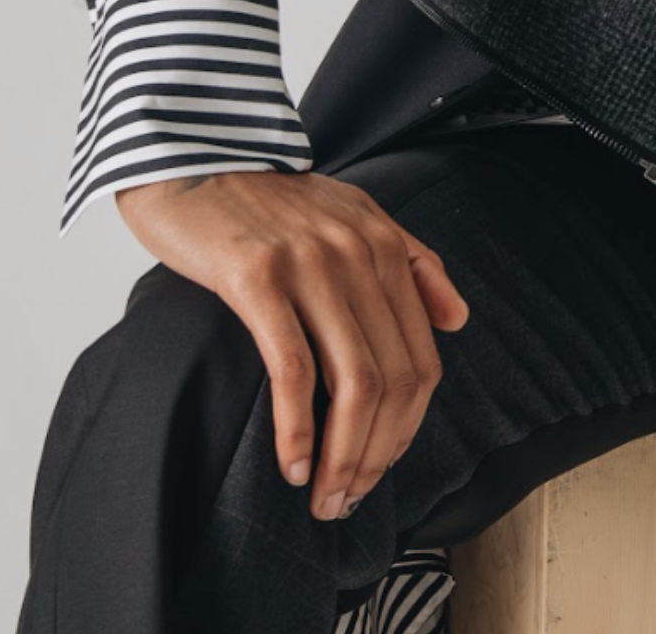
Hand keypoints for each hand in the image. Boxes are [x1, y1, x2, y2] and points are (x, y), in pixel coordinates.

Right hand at [115, 167, 469, 522]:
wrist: (197, 153)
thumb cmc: (271, 200)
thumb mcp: (356, 217)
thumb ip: (412, 264)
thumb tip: (458, 320)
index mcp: (387, 247)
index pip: (421, 359)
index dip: (408, 427)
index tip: (381, 470)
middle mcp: (360, 255)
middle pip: (394, 378)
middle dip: (378, 453)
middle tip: (350, 501)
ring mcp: (312, 265)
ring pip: (353, 380)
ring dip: (344, 454)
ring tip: (326, 498)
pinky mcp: (257, 276)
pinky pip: (292, 365)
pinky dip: (297, 426)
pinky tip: (294, 464)